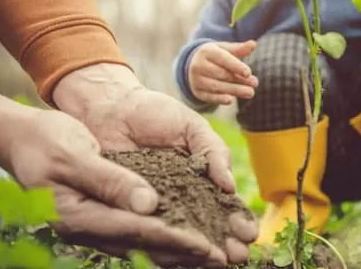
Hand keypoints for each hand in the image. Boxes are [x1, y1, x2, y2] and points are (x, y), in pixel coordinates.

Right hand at [0, 96, 226, 267]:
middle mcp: (89, 228)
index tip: (207, 246)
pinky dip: (164, 237)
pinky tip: (185, 239)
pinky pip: (137, 233)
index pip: (137, 231)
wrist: (25, 140)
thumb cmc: (46, 141)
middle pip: (145, 245)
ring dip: (179, 251)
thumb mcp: (74, 155)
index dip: (175, 239)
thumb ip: (109, 181)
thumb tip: (148, 204)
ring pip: (144, 243)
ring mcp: (95, 225)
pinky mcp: (101, 216)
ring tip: (212, 257)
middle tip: (222, 260)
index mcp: (79, 217)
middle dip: (185, 254)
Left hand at [52, 63, 257, 265]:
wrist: (111, 108)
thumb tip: (230, 187)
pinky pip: (147, 231)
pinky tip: (179, 256)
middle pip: (207, 226)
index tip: (249, 232)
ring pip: (181, 234)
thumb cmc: (155, 113)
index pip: (223, 204)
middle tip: (238, 256)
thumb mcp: (192, 127)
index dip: (237, 219)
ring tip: (217, 263)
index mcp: (200, 176)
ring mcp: (155, 206)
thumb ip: (214, 152)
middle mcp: (180, 196)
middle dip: (224, 242)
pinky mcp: (130, 210)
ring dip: (200, 250)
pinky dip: (163, 245)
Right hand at [188, 40, 258, 104]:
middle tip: (255, 84)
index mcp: (207, 52)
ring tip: (250, 93)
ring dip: (234, 90)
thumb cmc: (214, 56)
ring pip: (216, 86)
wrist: (193, 65)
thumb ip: (239, 49)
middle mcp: (199, 65)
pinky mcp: (197, 92)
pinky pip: (209, 96)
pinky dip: (219, 99)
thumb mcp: (224, 49)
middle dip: (239, 80)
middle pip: (221, 74)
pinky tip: (230, 100)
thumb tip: (253, 44)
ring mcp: (196, 79)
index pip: (223, 59)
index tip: (249, 73)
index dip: (236, 66)